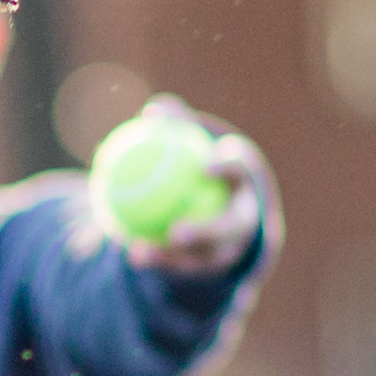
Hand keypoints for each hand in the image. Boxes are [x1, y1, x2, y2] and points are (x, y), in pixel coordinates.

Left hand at [136, 102, 270, 277]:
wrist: (224, 209)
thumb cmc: (203, 169)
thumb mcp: (195, 147)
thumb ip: (179, 127)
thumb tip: (153, 110)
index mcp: (244, 184)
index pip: (241, 172)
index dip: (228, 168)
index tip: (205, 165)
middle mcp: (243, 219)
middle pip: (229, 230)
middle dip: (207, 233)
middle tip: (176, 231)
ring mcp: (229, 246)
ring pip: (203, 258)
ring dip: (171, 258)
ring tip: (139, 252)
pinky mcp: (210, 265)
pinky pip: (182, 265)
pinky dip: (157, 260)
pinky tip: (131, 253)